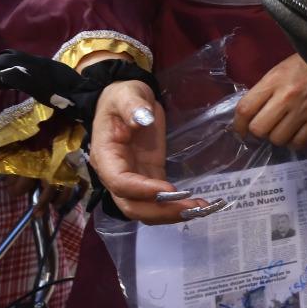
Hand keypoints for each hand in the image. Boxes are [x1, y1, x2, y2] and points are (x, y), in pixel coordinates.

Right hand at [88, 80, 210, 223]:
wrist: (127, 99)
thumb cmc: (123, 96)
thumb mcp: (127, 93)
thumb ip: (132, 105)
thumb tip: (141, 119)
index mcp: (107, 155)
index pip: (119, 182)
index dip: (141, 190)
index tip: (169, 188)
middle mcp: (116, 174)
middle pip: (131, 205)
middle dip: (159, 210)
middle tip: (189, 207)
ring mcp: (134, 178)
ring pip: (146, 209)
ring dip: (170, 214)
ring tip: (200, 209)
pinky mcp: (150, 177)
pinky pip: (159, 199)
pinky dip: (176, 205)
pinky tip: (199, 206)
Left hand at [233, 54, 306, 147]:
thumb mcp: (280, 70)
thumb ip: (264, 90)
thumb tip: (251, 112)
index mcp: (273, 81)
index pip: (245, 109)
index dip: (238, 125)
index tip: (240, 129)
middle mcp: (286, 98)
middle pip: (259, 129)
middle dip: (258, 131)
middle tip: (264, 126)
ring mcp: (303, 111)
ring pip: (278, 139)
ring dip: (276, 136)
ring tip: (281, 128)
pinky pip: (299, 143)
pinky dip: (294, 142)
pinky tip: (295, 133)